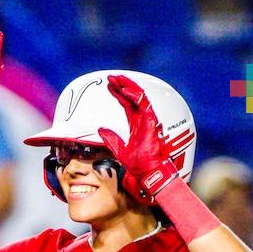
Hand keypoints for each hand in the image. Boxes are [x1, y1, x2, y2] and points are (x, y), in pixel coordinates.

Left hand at [97, 74, 178, 202]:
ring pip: (139, 98)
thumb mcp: (119, 150)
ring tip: (117, 79)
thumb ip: (111, 139)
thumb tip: (100, 130)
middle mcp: (143, 120)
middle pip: (132, 98)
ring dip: (128, 87)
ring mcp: (148, 121)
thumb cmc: (138, 165)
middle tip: (111, 77)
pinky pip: (144, 105)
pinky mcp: (152, 123)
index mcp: (136, 125)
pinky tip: (124, 90)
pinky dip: (134, 97)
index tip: (109, 86)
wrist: (148, 174)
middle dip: (122, 86)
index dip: (118, 94)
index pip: (127, 104)